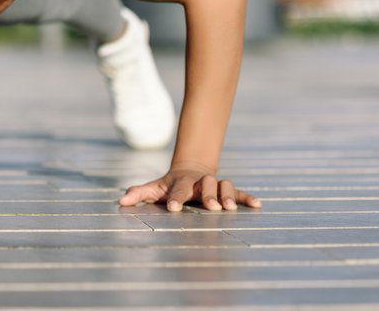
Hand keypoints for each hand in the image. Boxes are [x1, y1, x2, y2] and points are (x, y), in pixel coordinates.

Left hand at [118, 165, 261, 211]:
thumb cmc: (169, 185)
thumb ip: (138, 194)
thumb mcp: (153, 188)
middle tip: (211, 207)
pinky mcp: (227, 190)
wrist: (190, 169)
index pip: (176, 189)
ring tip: (231, 208)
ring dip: (228, 195)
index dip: (174, 198)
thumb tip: (121, 202)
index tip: (173, 209)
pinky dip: (248, 197)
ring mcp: (214, 184)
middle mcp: (199, 182)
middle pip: (205, 183)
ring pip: (223, 185)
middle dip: (208, 195)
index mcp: (179, 182)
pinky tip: (258, 205)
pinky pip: (239, 192)